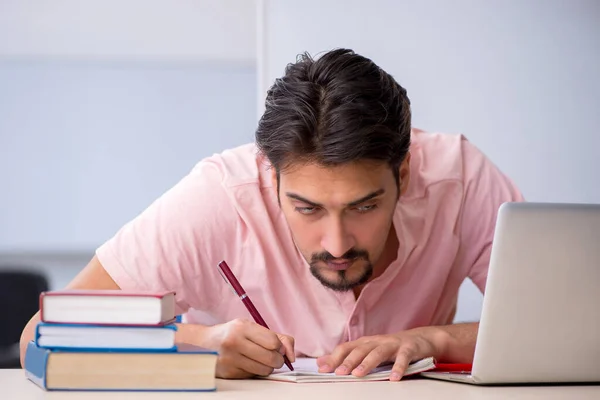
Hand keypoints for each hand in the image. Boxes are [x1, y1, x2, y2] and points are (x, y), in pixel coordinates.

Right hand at [205, 318, 294, 378]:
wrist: (203, 344)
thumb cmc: (232, 334)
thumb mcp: (251, 327)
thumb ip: (277, 337)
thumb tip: (292, 356)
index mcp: (241, 327)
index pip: (273, 341)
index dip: (279, 346)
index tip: (276, 346)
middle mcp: (234, 342)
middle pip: (271, 358)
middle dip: (278, 359)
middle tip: (273, 356)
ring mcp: (230, 359)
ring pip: (264, 370)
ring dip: (268, 367)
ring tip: (260, 359)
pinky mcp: (228, 373)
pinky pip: (253, 375)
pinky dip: (255, 371)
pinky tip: (247, 363)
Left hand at [316, 329, 439, 380]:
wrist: (421, 339)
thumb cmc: (392, 347)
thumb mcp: (368, 350)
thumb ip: (346, 356)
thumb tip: (320, 362)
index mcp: (366, 342)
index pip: (346, 348)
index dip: (334, 358)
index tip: (322, 369)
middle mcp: (377, 341)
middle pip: (360, 350)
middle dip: (348, 361)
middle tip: (338, 373)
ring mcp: (393, 343)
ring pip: (378, 352)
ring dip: (367, 363)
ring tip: (359, 374)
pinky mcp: (409, 348)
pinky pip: (403, 358)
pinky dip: (398, 367)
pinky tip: (394, 378)